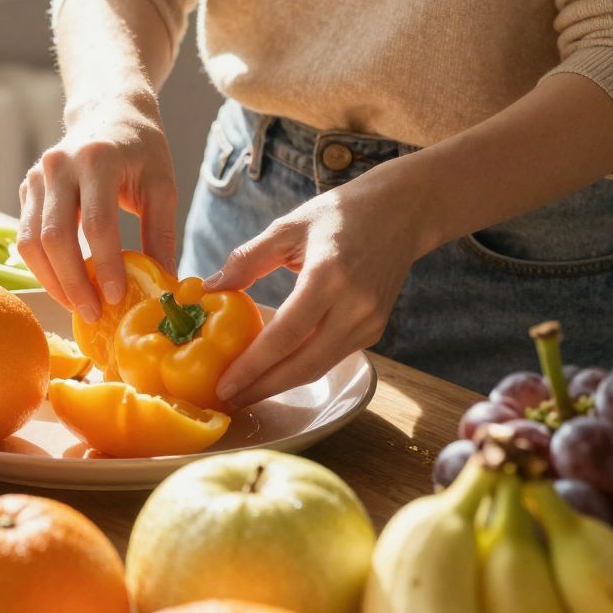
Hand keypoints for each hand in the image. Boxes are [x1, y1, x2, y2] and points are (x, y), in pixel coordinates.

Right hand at [15, 93, 177, 324]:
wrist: (109, 112)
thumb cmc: (141, 149)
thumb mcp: (161, 186)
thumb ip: (161, 234)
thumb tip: (165, 287)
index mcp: (96, 159)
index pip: (96, 223)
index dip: (104, 265)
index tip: (116, 298)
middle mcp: (58, 165)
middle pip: (55, 236)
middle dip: (73, 282)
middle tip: (93, 314)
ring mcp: (36, 176)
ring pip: (30, 241)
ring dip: (52, 280)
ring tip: (78, 305)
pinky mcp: (26, 188)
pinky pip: (26, 235)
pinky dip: (43, 265)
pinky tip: (66, 283)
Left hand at [204, 166, 426, 408]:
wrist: (401, 213)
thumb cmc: (340, 214)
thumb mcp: (288, 227)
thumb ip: (248, 259)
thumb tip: (211, 288)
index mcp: (329, 275)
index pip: (285, 335)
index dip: (252, 366)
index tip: (224, 384)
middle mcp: (354, 305)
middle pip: (303, 365)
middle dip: (263, 388)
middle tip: (228, 399)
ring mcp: (369, 322)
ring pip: (318, 367)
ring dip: (281, 383)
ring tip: (246, 390)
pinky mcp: (374, 330)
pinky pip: (332, 357)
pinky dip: (301, 366)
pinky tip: (276, 367)